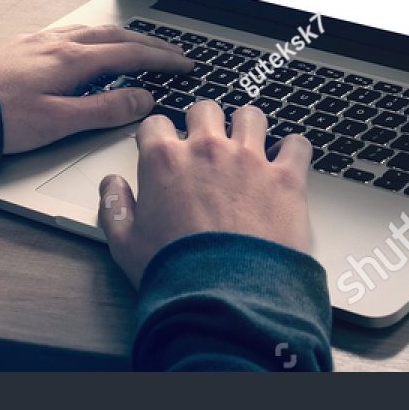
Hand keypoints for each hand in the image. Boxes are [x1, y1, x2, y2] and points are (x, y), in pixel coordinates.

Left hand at [0, 24, 192, 154]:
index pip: (130, 55)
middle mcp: (58, 43)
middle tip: (174, 54)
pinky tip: (90, 48)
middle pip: (116, 37)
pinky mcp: (22, 45)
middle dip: (149, 44)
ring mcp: (39, 41)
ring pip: (93, 31)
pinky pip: (71, 33)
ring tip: (140, 46)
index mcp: (72, 60)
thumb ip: (103, 111)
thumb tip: (142, 100)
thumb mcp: (58, 123)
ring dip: (123, 37)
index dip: (162, 59)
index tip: (185, 65)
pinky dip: (95, 38)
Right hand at [97, 100, 312, 286]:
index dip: (159, 136)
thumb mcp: (126, 245)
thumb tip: (111, 186)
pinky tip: (286, 161)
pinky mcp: (286, 178)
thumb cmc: (177, 274)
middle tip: (208, 145)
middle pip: (205, 110)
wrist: (227, 299)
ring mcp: (249, 160)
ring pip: (250, 116)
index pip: (156, 124)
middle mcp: (207, 150)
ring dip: (247, 128)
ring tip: (248, 146)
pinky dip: (292, 150)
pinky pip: (297, 144)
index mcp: (164, 160)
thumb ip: (114, 207)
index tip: (165, 148)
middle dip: (204, 123)